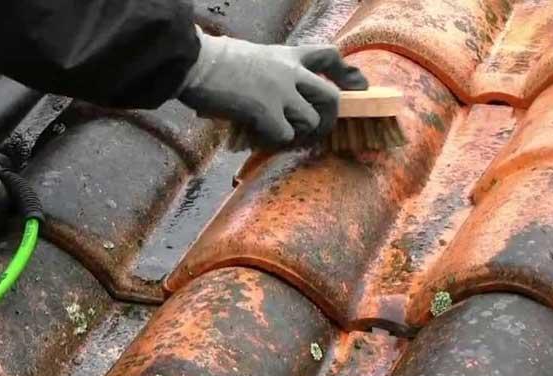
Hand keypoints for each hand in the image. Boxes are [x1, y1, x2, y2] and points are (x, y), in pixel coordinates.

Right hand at [177, 28, 368, 146]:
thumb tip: (276, 99)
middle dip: (329, 119)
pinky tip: (256, 137)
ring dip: (298, 134)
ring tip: (276, 134)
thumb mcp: (252, 56)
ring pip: (311, 121)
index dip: (346, 74)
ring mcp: (281, 92)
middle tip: (316, 132)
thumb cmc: (214, 60)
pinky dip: (273, 142)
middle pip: (331, 97)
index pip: (329, 56)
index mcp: (287, 55)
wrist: (196, 63)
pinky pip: (285, 136)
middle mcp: (290, 72)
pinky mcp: (267, 111)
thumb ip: (272, 73)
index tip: (356, 88)